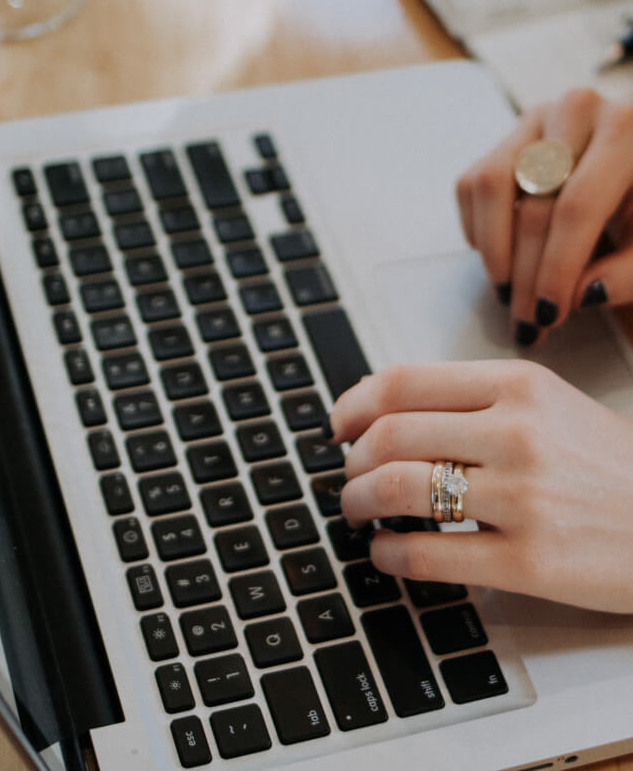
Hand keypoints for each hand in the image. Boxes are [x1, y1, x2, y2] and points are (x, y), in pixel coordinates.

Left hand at [329, 360, 632, 612]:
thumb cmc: (610, 467)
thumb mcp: (550, 405)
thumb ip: (473, 399)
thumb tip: (382, 407)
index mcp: (518, 384)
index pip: (402, 382)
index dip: (352, 405)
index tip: (338, 426)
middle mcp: (517, 432)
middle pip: (389, 436)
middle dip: (350, 461)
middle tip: (347, 476)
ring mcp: (524, 497)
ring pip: (396, 488)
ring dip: (357, 501)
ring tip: (356, 511)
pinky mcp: (530, 562)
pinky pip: (425, 554)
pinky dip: (387, 553)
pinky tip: (385, 552)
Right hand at [456, 89, 632, 345]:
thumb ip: (630, 273)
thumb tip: (582, 295)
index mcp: (627, 130)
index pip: (577, 207)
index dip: (557, 267)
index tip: (549, 313)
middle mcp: (577, 112)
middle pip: (533, 207)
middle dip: (526, 276)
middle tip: (527, 321)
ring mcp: (533, 121)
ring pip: (489, 187)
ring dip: (493, 252)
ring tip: (507, 292)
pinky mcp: (505, 139)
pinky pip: (472, 187)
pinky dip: (478, 230)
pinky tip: (501, 257)